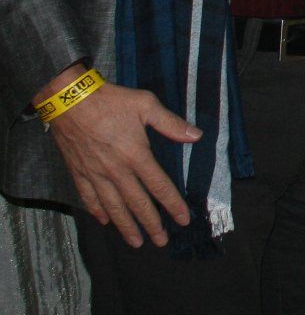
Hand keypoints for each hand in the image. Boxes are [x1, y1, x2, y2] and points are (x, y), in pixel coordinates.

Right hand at [41, 67, 199, 248]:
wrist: (69, 100)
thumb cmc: (110, 101)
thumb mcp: (146, 105)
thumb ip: (171, 123)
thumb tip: (196, 136)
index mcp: (136, 155)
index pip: (159, 186)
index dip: (172, 204)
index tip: (183, 219)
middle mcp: (116, 170)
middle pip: (137, 203)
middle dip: (151, 224)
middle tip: (161, 241)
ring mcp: (95, 174)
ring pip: (113, 207)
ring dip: (125, 226)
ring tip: (135, 242)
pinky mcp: (78, 172)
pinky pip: (89, 197)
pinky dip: (97, 211)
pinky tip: (105, 221)